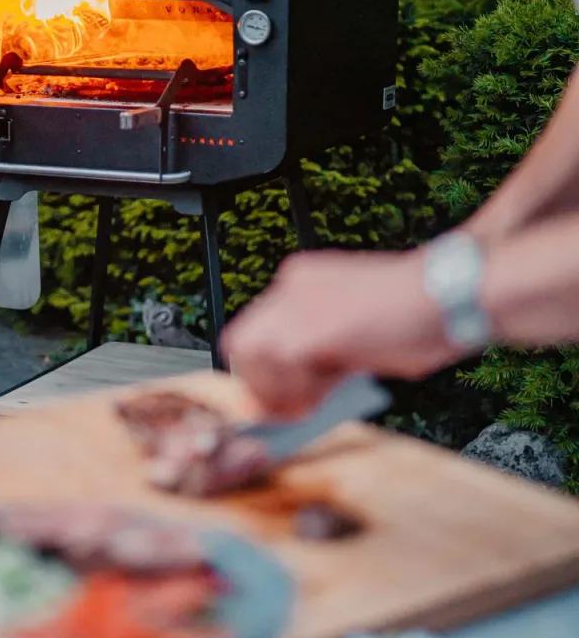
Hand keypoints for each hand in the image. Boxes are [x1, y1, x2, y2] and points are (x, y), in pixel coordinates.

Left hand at [219, 249, 459, 415]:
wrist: (449, 293)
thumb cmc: (418, 316)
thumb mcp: (355, 334)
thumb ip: (321, 356)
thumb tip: (296, 392)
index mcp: (302, 281)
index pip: (256, 331)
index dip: (261, 371)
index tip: (276, 397)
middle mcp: (291, 286)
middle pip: (241, 343)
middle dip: (259, 384)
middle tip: (286, 408)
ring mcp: (297, 304)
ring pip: (252, 356)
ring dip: (278, 390)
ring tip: (314, 400)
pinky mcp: (310, 328)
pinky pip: (281, 369)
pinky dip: (296, 392)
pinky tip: (324, 397)